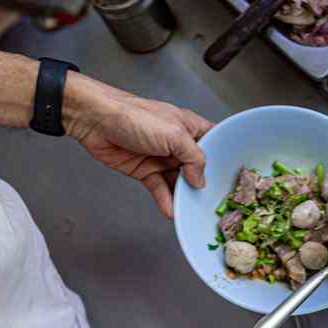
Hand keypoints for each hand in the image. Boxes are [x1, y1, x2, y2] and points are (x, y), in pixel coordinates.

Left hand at [64, 75, 212, 217]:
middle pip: (198, 168)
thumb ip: (193, 158)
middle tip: (214, 201)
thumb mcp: (173, 135)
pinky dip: (166, 201)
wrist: (94, 120)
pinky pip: (160, 189)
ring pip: (179, 182)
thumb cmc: (133, 116)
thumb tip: (200, 180)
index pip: (214, 143)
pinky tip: (171, 210)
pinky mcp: (145, 171)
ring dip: (185, 197)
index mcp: (189, 128)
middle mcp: (178, 144)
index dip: (224, 159)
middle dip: (205, 184)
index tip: (233, 178)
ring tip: (192, 210)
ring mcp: (162, 158)